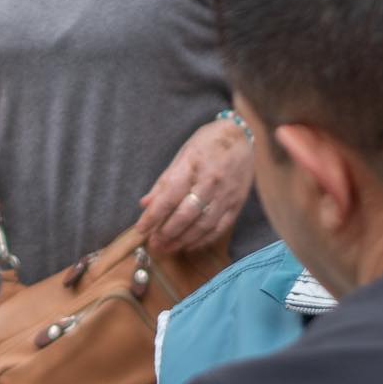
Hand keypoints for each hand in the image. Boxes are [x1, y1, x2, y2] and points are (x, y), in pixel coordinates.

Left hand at [139, 118, 251, 253]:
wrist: (242, 135)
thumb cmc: (207, 143)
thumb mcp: (182, 155)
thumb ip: (164, 182)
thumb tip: (145, 204)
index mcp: (192, 167)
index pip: (168, 197)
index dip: (153, 216)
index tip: (140, 229)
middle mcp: (210, 182)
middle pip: (186, 215)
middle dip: (167, 233)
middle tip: (154, 244)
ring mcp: (226, 195)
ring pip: (203, 225)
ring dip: (183, 240)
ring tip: (168, 248)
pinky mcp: (237, 203)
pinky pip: (220, 227)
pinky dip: (204, 239)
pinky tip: (190, 245)